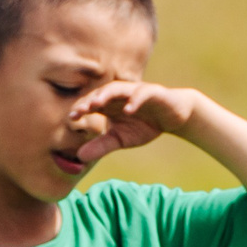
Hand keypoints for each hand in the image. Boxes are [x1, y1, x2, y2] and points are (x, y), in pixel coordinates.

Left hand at [66, 80, 200, 164]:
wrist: (174, 117)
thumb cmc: (145, 125)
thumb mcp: (121, 139)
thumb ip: (101, 146)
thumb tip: (79, 157)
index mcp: (110, 103)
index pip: (91, 103)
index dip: (81, 109)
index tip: (71, 118)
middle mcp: (120, 94)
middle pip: (100, 93)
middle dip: (89, 100)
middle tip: (79, 110)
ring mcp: (136, 92)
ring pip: (118, 88)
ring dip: (106, 95)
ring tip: (96, 104)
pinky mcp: (153, 92)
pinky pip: (142, 94)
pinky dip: (134, 100)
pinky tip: (128, 110)